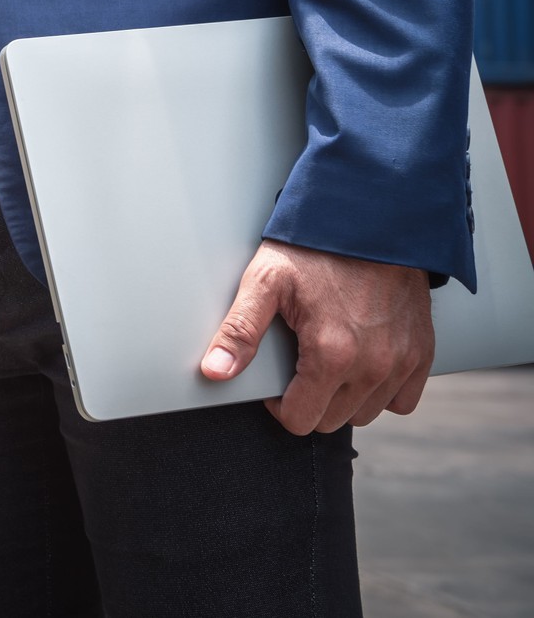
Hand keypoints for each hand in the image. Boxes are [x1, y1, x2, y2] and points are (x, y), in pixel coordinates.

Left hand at [200, 240, 433, 434]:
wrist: (373, 217)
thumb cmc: (317, 246)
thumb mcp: (266, 280)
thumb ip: (240, 330)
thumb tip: (215, 371)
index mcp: (332, 354)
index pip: (300, 420)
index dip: (279, 404)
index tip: (276, 379)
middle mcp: (374, 366)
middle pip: (331, 420)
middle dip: (309, 400)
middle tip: (299, 363)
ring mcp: (403, 361)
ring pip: (365, 413)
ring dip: (344, 397)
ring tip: (328, 358)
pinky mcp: (423, 352)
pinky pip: (402, 400)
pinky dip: (382, 390)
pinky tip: (362, 363)